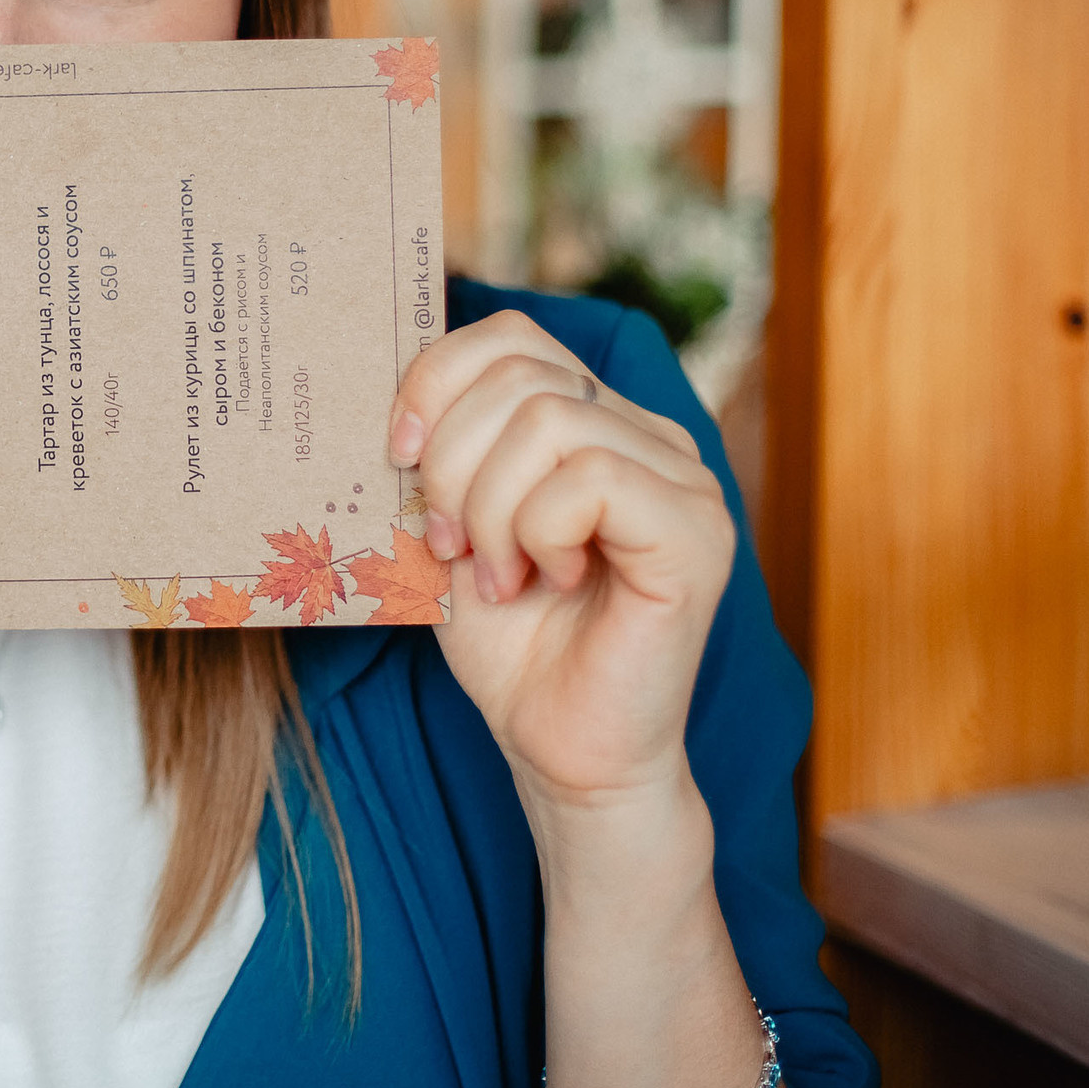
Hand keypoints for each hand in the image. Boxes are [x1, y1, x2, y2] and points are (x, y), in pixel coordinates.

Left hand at [389, 310, 733, 810]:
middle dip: (454, 461)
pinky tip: (545, 580)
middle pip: (521, 374)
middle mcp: (650, 437)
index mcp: (596, 421)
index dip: (436, 381)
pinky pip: (592, 478)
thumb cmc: (508, 644)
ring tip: (497, 574)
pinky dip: (539, 531)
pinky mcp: (698, 532)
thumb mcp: (451, 525)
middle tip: (451, 544)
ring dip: (491, 507)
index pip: (510, 337)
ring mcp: (683, 480)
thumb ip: (440, 452)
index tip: (398, 458)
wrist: (560, 750)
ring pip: (550, 420)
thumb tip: (389, 392)